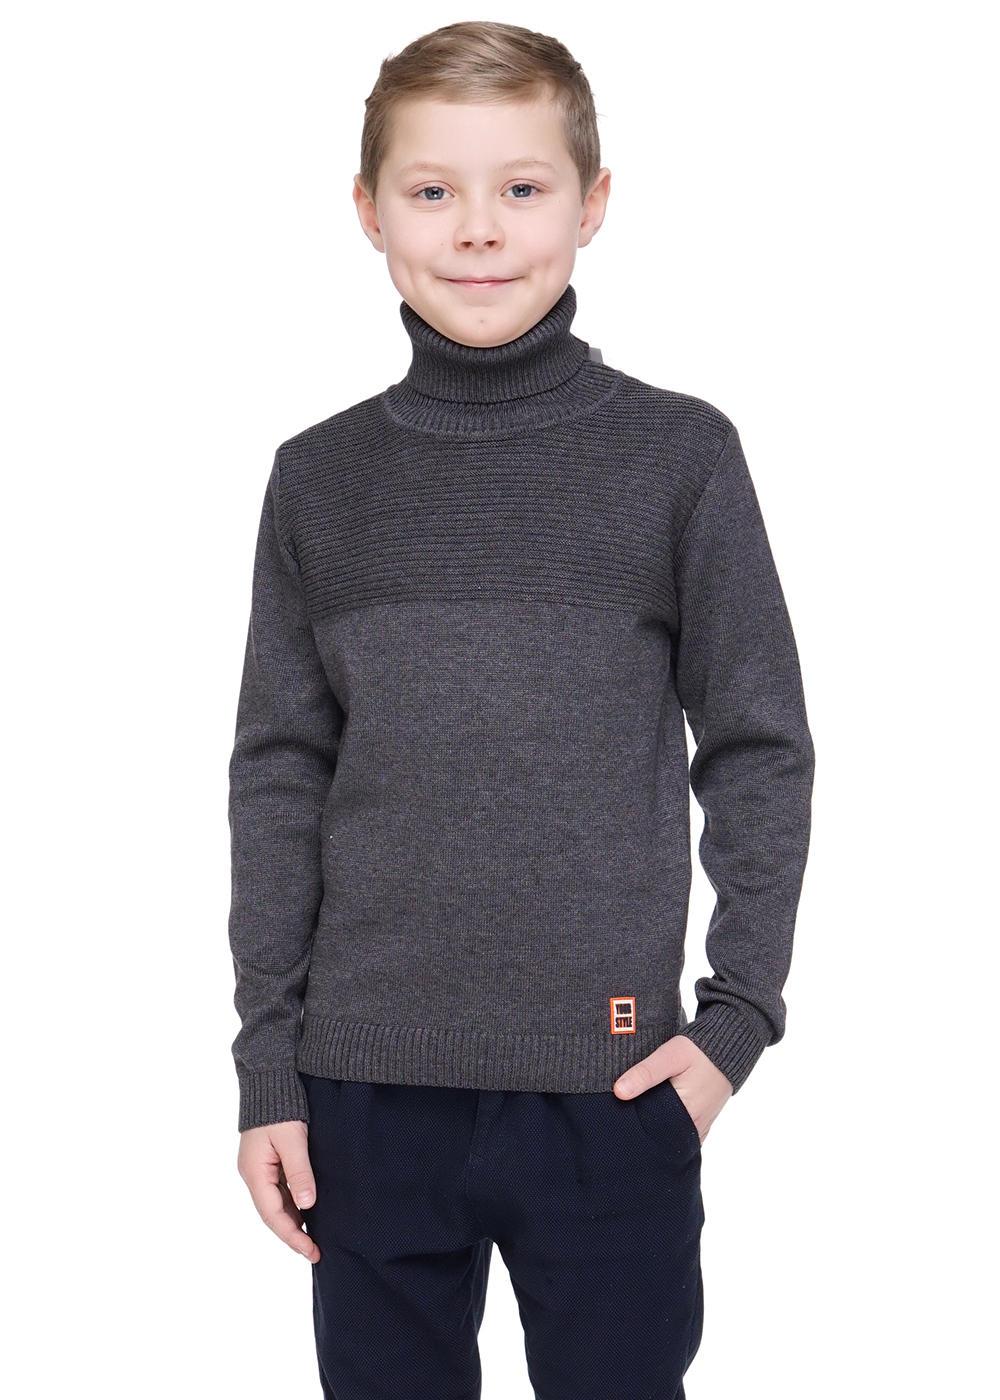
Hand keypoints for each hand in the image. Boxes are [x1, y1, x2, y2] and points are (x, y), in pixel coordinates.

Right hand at [237, 1119, 319, 1262]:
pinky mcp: (266, 1162)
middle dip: (293, 1234)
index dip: (292, 1236)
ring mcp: (258, 1169)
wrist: (269, 1081)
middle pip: (272, 1214)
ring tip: (314, 1237)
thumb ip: (299, 1173)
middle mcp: (253, 1175)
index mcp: (255, 1173)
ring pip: (275, 1204)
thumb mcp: (293, 1140)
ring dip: (292, 1221)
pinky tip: (307, 1211)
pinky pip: (278, 1191)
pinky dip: (292, 1205)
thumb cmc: (281, 1108)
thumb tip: (307, 1206)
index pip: (273, 1215)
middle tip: (315, 1251)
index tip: (311, 1251)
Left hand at [612, 1036, 732, 1144]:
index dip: (633, 1125)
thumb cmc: (698, 1051)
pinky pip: (681, 1132)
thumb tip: (618, 1092)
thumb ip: (645, 1074)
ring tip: (637, 1115)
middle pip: (660, 1136)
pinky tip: (655, 1115)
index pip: (651, 1132)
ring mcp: (700, 1125)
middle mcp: (694, 1126)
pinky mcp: (702, 1121)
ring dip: (655, 1128)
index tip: (618, 1117)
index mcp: (686, 1114)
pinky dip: (668, 1127)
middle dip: (643, 1129)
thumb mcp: (669, 1056)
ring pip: (670, 1135)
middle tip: (623, 1116)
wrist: (728, 1047)